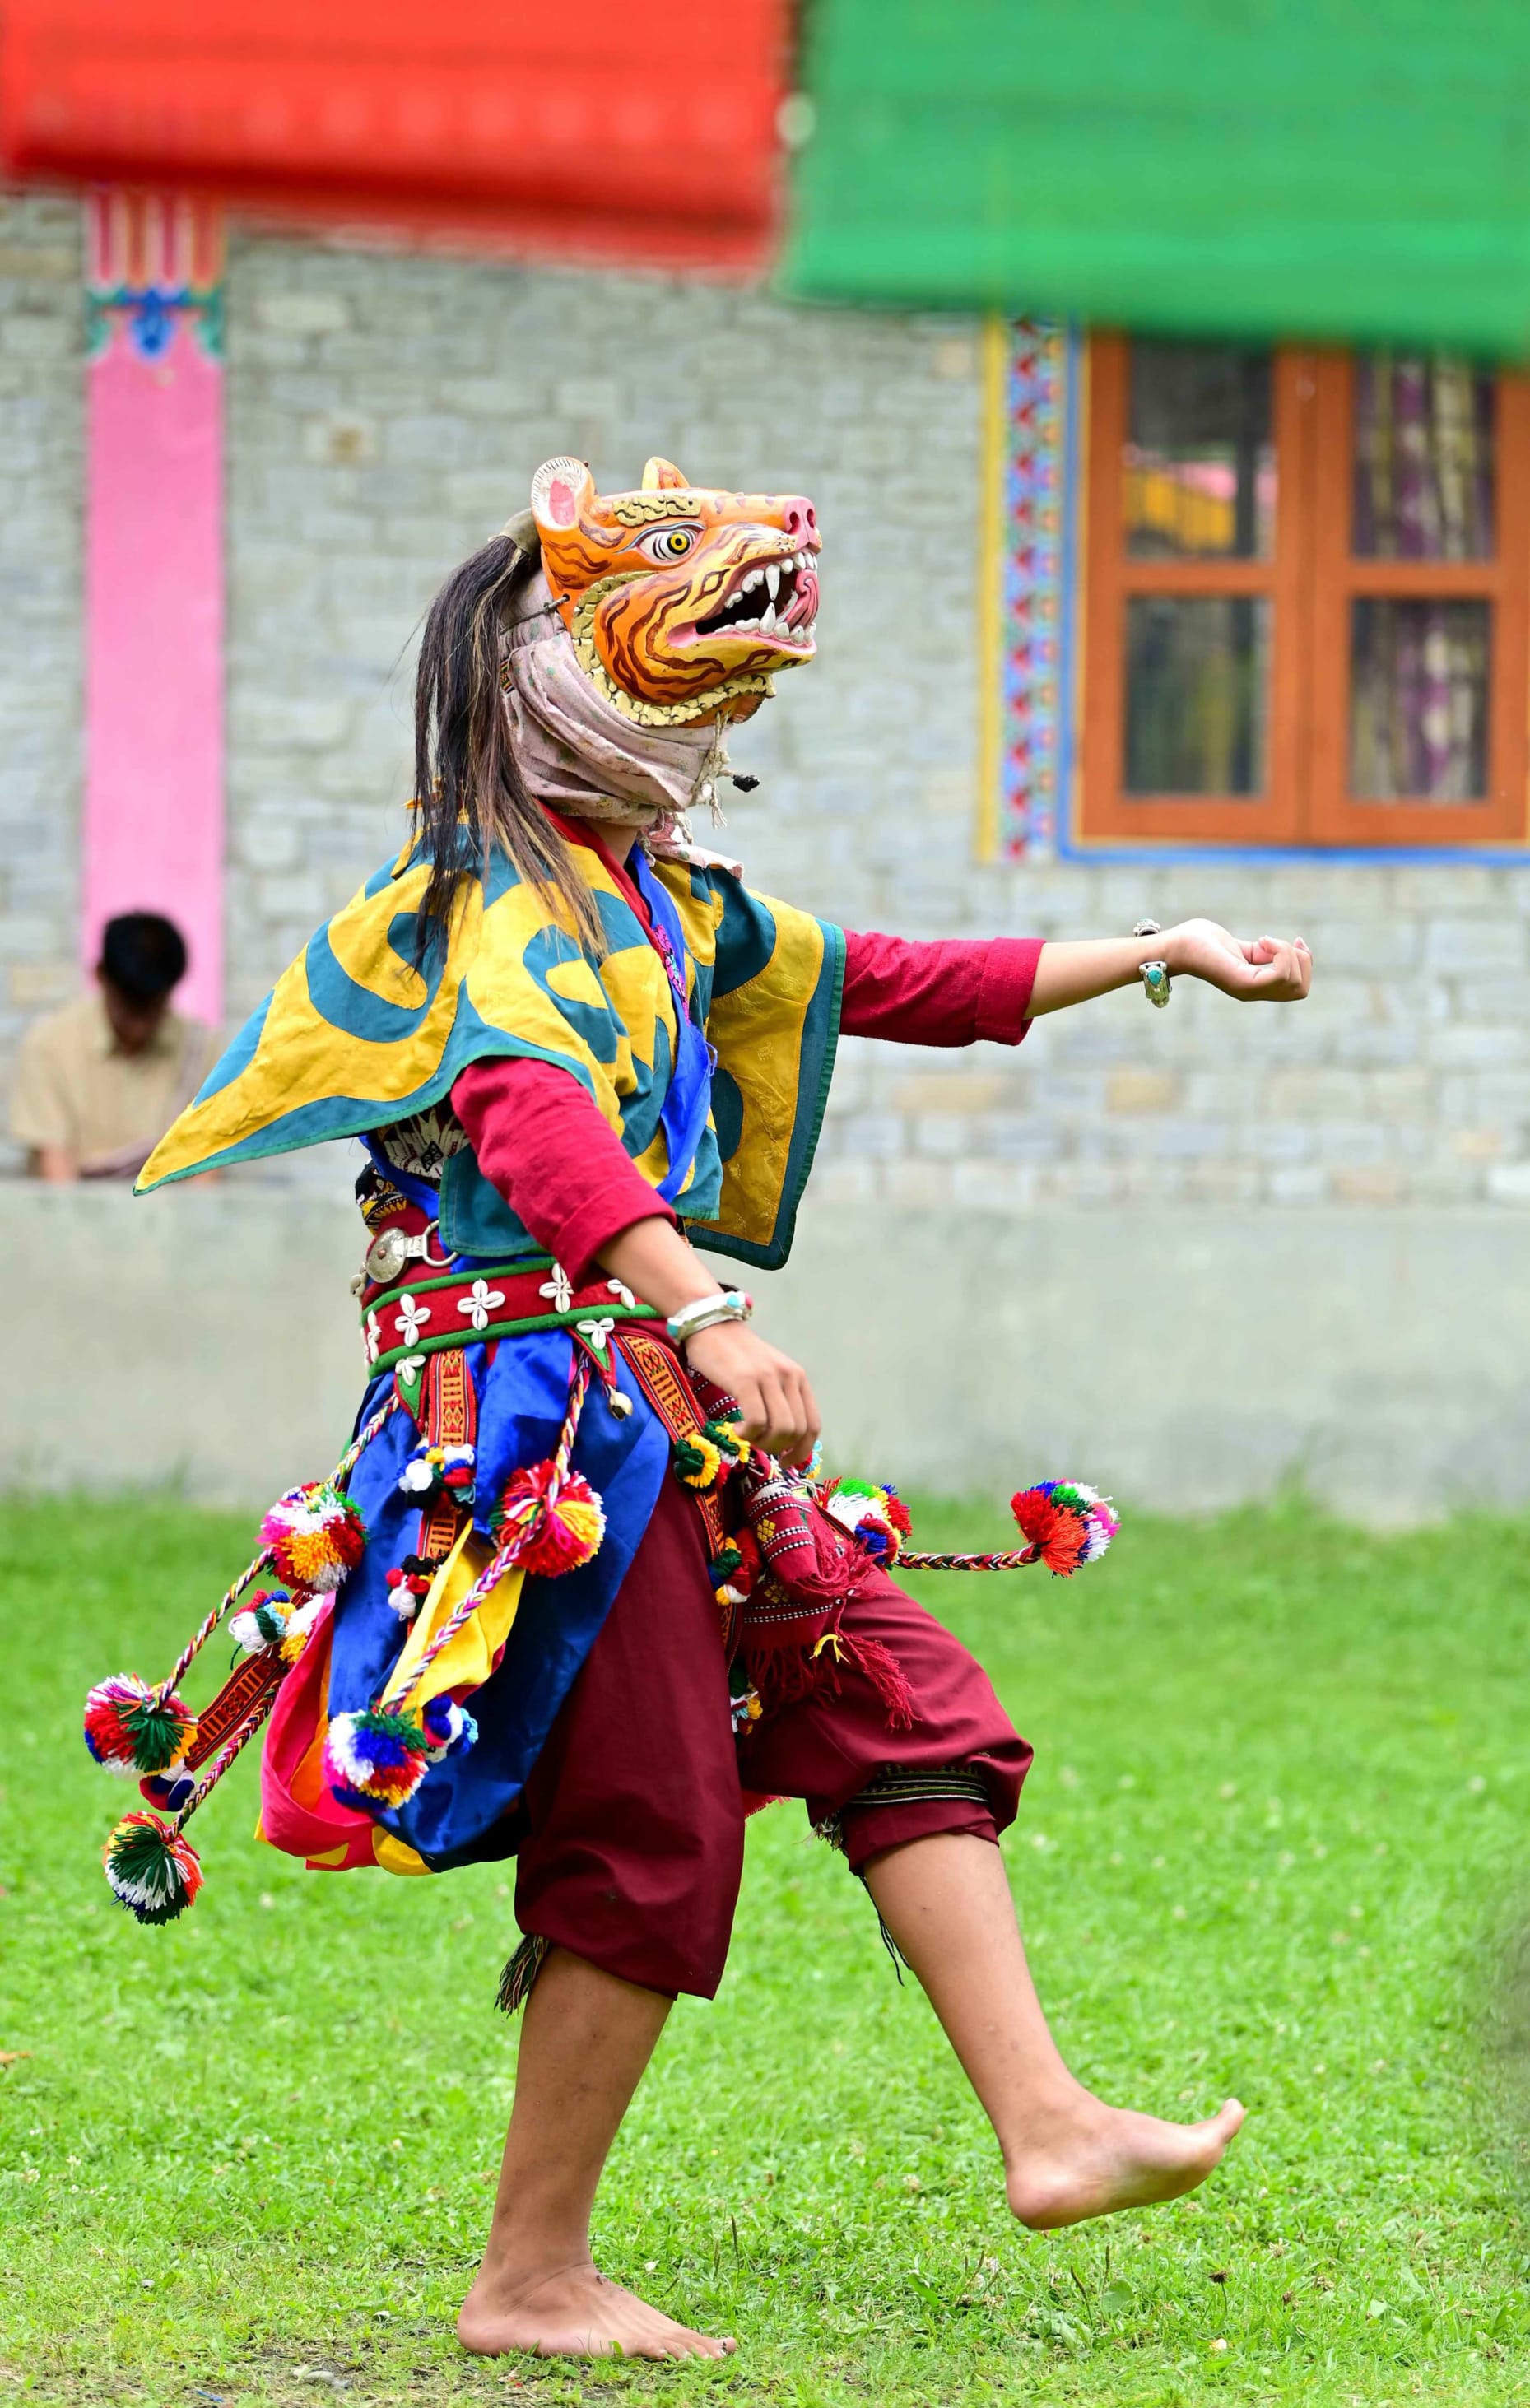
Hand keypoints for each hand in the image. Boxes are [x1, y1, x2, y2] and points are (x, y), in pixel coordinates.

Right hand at [682, 1321, 820, 1467]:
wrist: (711, 1324)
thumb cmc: (734, 1356)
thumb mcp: (766, 1374)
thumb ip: (778, 1399)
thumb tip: (783, 1439)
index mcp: (797, 1378)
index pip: (813, 1425)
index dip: (802, 1451)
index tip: (786, 1462)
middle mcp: (788, 1376)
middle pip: (797, 1431)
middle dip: (778, 1448)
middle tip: (757, 1446)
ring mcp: (768, 1377)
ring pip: (781, 1429)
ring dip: (762, 1443)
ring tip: (745, 1436)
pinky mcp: (746, 1380)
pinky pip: (757, 1420)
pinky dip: (748, 1434)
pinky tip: (736, 1429)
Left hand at [1162, 918, 1311, 1001]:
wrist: (1175, 945)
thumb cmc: (1200, 942)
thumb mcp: (1240, 946)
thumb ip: (1260, 952)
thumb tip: (1282, 949)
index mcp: (1255, 985)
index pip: (1298, 988)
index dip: (1305, 963)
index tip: (1296, 940)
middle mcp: (1253, 992)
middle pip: (1301, 989)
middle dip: (1302, 961)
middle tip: (1278, 942)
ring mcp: (1249, 990)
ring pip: (1294, 982)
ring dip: (1289, 954)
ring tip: (1265, 941)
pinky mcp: (1242, 982)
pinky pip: (1280, 973)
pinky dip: (1280, 952)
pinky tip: (1262, 941)